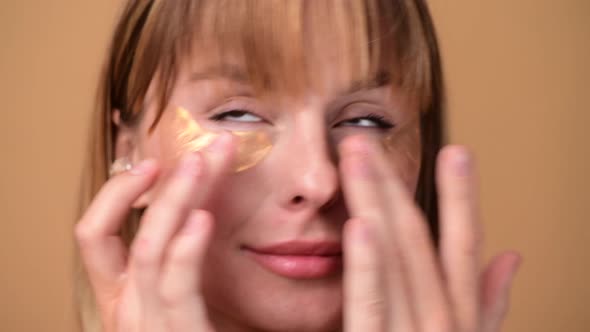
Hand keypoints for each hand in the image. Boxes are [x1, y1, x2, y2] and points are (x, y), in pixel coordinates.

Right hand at [75, 134, 233, 331]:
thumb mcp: (181, 300)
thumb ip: (181, 261)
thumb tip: (195, 209)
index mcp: (122, 297)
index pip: (98, 233)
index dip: (118, 192)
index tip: (154, 162)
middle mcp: (123, 309)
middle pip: (112, 232)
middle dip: (145, 184)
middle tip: (193, 147)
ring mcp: (144, 325)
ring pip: (145, 249)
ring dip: (174, 199)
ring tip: (203, 162)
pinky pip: (174, 288)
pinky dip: (185, 249)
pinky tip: (202, 220)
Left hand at [340, 138, 520, 331]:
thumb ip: (486, 301)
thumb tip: (511, 257)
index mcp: (458, 313)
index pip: (465, 244)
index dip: (462, 196)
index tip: (456, 151)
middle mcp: (441, 320)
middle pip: (416, 239)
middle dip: (391, 184)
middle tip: (364, 141)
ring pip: (395, 256)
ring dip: (374, 200)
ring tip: (356, 157)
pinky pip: (370, 303)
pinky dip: (367, 265)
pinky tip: (359, 224)